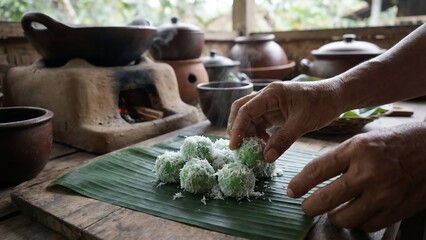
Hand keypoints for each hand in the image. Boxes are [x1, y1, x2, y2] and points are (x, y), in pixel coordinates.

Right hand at [227, 80, 343, 161]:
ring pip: (249, 117)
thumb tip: (265, 157)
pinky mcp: (275, 110)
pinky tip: (264, 145)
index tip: (234, 146)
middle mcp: (267, 96)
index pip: (246, 110)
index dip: (238, 128)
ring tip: (252, 148)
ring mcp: (270, 103)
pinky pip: (260, 122)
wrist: (336, 96)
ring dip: (247, 132)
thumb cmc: (322, 104)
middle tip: (238, 147)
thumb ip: (283, 140)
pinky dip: (258, 133)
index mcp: (271, 93)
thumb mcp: (302, 123)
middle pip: (241, 109)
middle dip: (237, 128)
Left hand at [288, 123, 425, 231]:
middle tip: (306, 207)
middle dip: (310, 207)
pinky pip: (366, 225)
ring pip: (345, 218)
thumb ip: (340, 158)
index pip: (318, 170)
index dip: (300, 184)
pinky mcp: (396, 209)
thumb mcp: (364, 140)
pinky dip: (357, 222)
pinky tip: (355, 213)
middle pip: (327, 198)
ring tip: (331, 212)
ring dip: (333, 217)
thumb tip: (315, 177)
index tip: (292, 191)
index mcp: (357, 149)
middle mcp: (369, 172)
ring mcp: (384, 193)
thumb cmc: (395, 142)